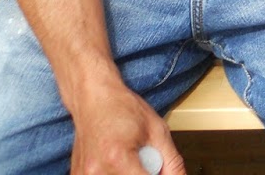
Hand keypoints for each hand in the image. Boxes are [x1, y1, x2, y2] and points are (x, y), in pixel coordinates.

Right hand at [68, 82, 182, 174]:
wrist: (93, 98)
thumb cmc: (121, 108)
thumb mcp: (157, 131)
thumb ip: (171, 161)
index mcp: (118, 158)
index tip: (161, 172)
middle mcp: (97, 171)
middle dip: (143, 174)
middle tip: (146, 161)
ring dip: (129, 174)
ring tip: (130, 160)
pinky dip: (115, 173)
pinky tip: (116, 163)